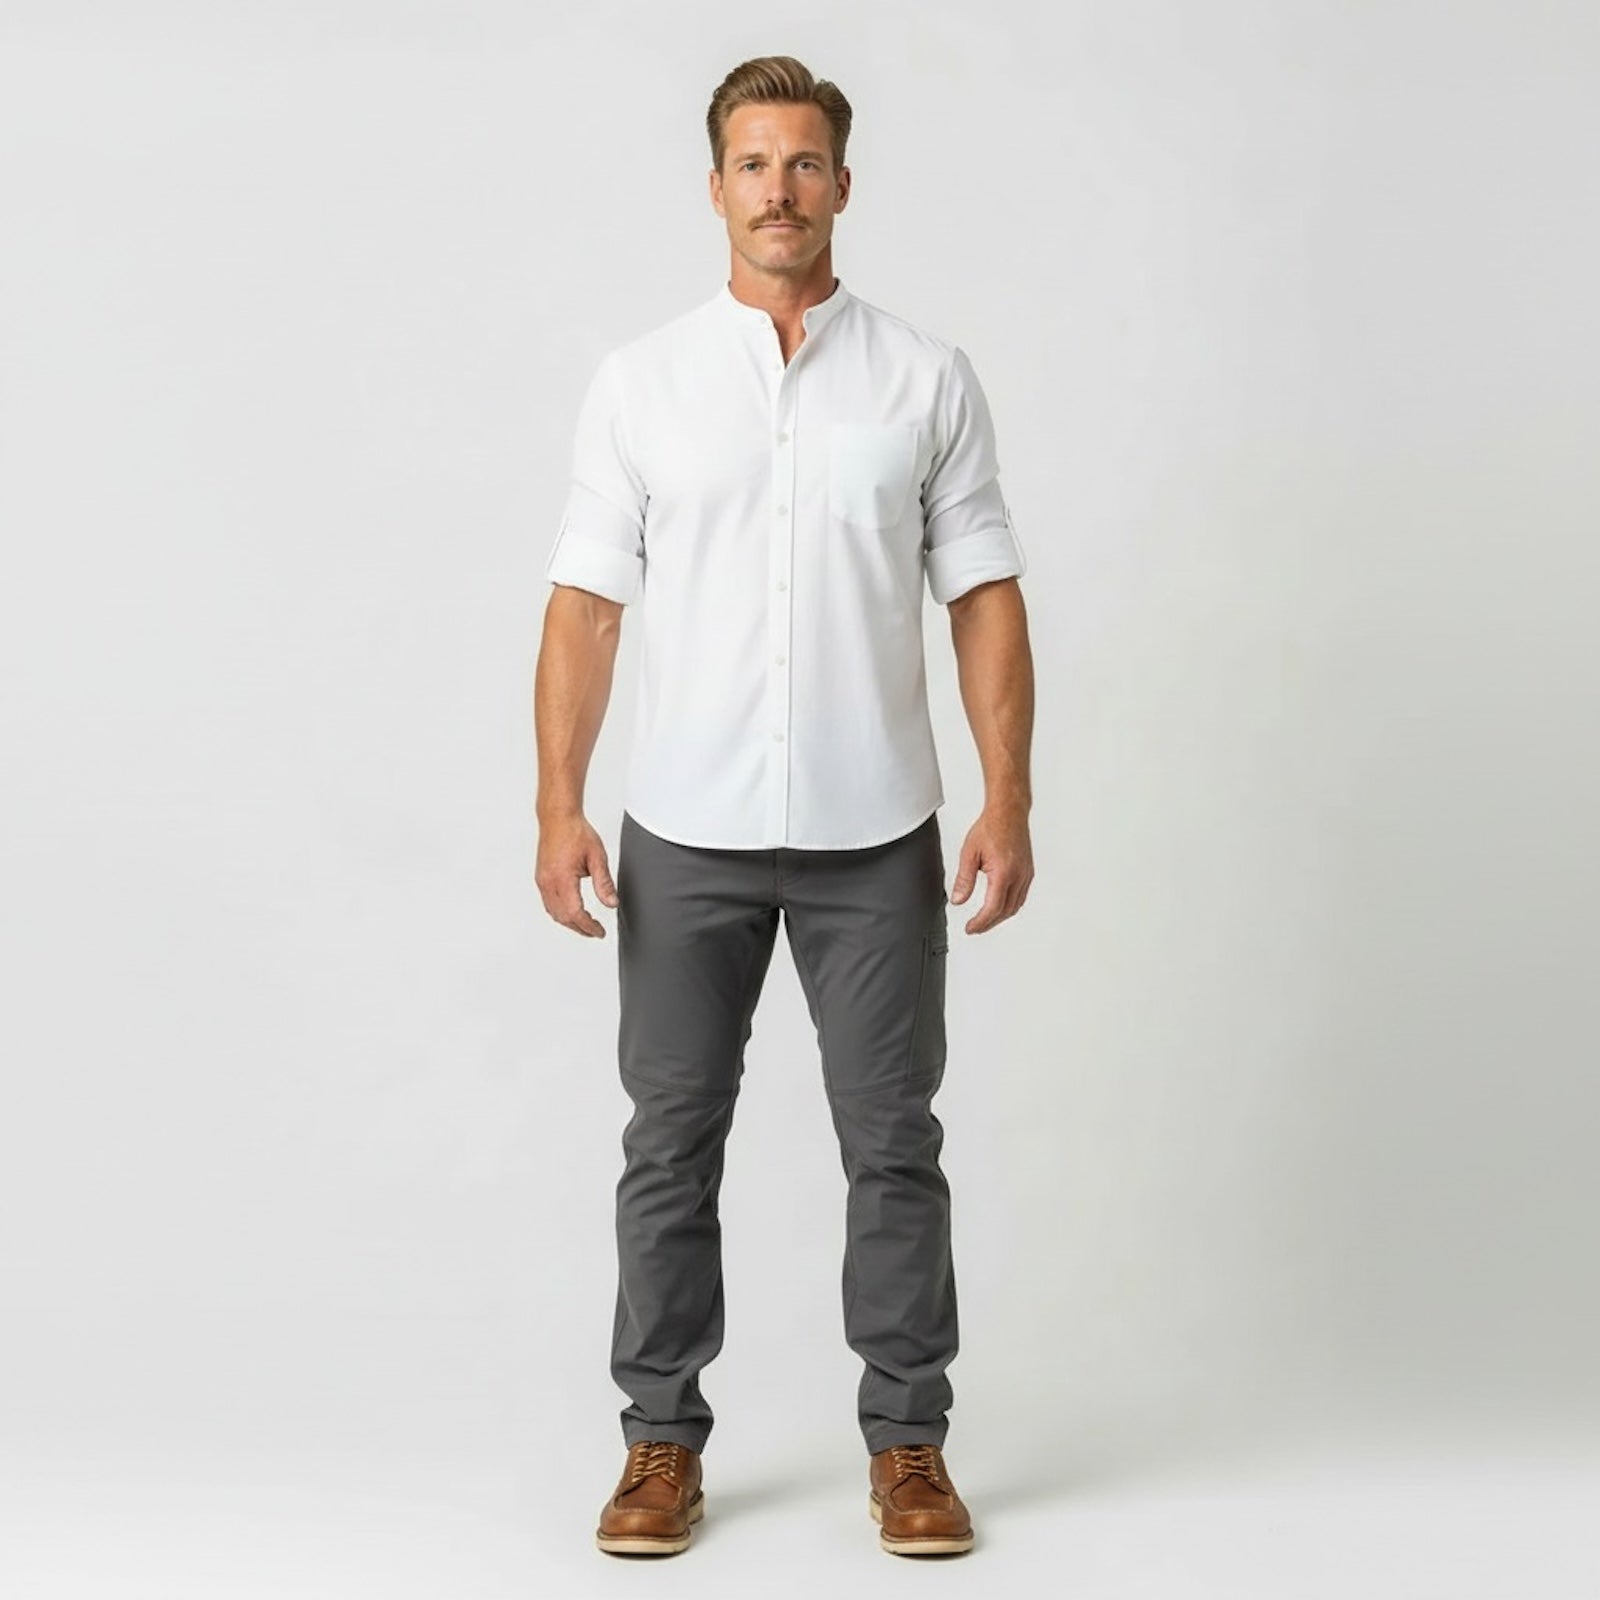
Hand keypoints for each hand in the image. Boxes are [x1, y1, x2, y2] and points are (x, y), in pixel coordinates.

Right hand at [535, 811, 618, 937]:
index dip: (588, 926)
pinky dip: (560, 913)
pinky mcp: (540, 878)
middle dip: (580, 928)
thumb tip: (611, 903)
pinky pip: (548, 903)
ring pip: (553, 912)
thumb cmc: (576, 832)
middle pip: (563, 917)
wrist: (558, 818)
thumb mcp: (597, 857)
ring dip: (569, 922)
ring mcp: (542, 881)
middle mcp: (548, 882)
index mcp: (562, 878)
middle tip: (596, 931)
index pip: (575, 913)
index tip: (599, 932)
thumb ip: (604, 883)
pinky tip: (571, 912)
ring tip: (586, 925)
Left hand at [949, 802, 1033, 933]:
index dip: (980, 923)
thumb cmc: (991, 827)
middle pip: (1005, 912)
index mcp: (1004, 873)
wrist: (1008, 813)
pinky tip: (999, 906)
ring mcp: (1026, 875)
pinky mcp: (1028, 872)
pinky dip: (1009, 906)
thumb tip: (957, 900)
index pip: (992, 908)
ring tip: (984, 920)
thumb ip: (964, 879)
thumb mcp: (969, 853)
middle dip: (989, 923)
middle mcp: (1019, 876)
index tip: (970, 928)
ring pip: (1015, 906)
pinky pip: (1020, 897)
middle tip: (974, 928)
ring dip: (999, 917)